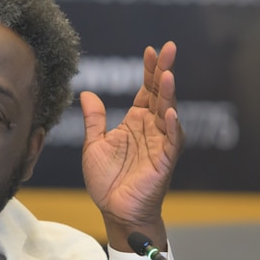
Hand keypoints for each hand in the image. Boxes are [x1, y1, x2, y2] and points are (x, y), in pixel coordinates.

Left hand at [80, 41, 182, 252]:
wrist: (115, 211)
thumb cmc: (108, 181)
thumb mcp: (94, 145)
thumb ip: (94, 119)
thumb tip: (87, 93)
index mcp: (136, 123)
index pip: (145, 91)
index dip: (149, 70)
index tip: (150, 50)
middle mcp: (151, 129)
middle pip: (159, 95)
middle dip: (164, 71)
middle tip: (169, 48)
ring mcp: (160, 144)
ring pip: (167, 113)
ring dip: (168, 95)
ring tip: (166, 75)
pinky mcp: (164, 162)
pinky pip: (171, 142)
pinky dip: (171, 128)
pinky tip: (169, 114)